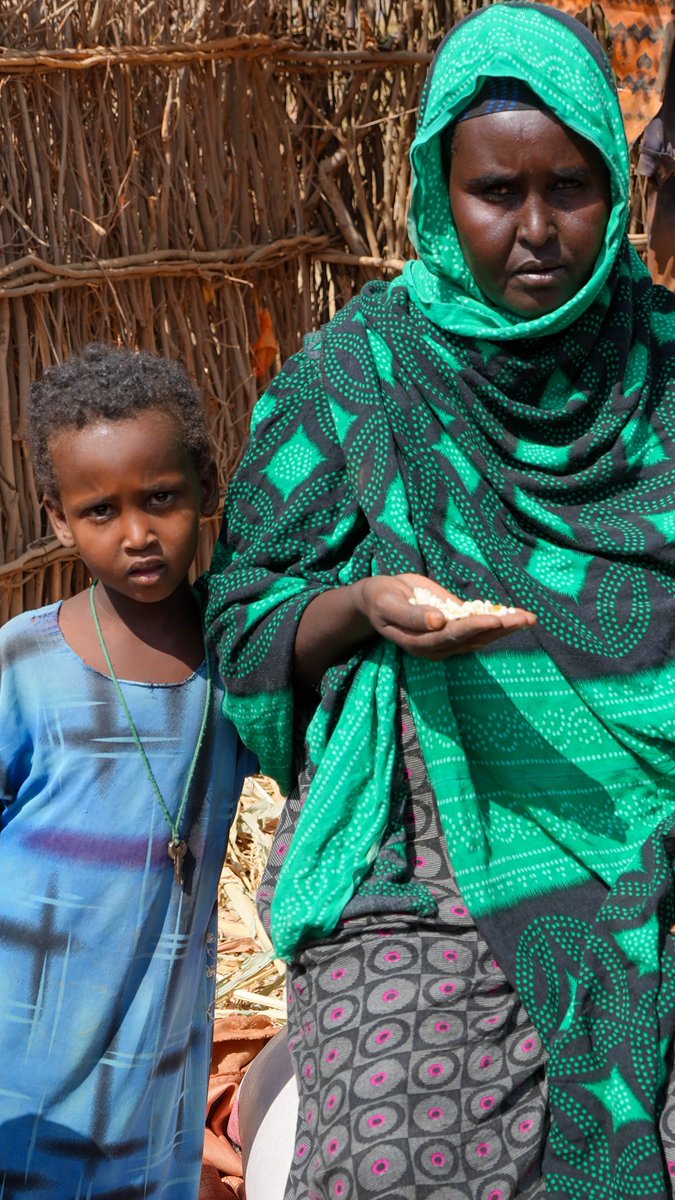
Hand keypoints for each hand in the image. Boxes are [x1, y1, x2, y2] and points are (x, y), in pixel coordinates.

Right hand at [354, 573, 536, 660]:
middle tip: (526, 618)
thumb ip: (410, 615)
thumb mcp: (388, 604)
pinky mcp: (455, 628)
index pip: (452, 636)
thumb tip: (438, 621)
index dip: (474, 627)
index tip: (495, 618)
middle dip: (501, 628)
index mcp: (420, 642)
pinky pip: (480, 626)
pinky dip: (500, 621)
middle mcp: (438, 645)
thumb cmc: (380, 599)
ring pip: (482, 636)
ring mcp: (448, 639)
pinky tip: (519, 615)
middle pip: (473, 638)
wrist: (378, 598)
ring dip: (507, 627)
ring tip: (530, 618)